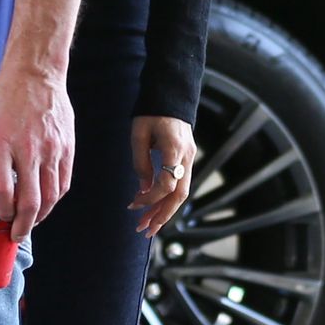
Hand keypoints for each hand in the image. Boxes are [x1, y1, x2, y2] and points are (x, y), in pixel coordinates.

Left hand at [0, 64, 73, 241]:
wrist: (34, 76)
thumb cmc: (1, 102)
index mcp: (0, 143)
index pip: (2, 189)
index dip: (1, 210)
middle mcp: (27, 148)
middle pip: (29, 200)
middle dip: (22, 225)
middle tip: (16, 235)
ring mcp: (51, 148)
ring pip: (50, 196)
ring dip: (40, 217)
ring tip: (30, 223)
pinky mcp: (66, 147)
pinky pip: (63, 182)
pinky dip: (55, 199)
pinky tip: (46, 204)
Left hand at [129, 114, 195, 237]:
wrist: (170, 95)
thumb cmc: (150, 112)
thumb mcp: (138, 134)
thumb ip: (141, 162)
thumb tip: (142, 189)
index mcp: (174, 149)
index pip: (166, 184)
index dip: (150, 198)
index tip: (134, 204)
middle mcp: (186, 156)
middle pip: (179, 195)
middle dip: (162, 215)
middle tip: (144, 230)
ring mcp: (190, 158)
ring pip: (181, 192)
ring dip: (165, 210)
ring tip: (147, 225)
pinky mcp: (187, 158)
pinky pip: (180, 183)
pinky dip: (167, 197)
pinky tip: (153, 206)